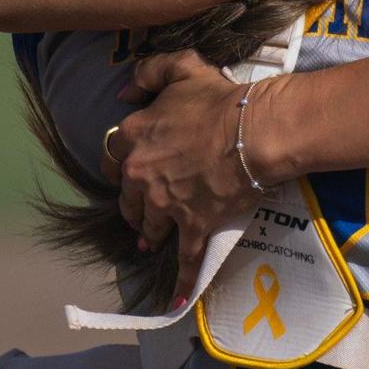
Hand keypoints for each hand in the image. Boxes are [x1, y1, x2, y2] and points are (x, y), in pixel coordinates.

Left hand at [104, 52, 284, 304]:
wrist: (255, 132)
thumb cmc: (221, 98)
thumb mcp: (183, 67)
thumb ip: (149, 72)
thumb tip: (124, 90)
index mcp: (134, 136)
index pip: (113, 153)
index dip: (122, 161)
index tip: (129, 167)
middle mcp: (141, 174)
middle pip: (126, 196)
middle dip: (132, 203)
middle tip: (142, 207)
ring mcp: (165, 204)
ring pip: (150, 227)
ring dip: (150, 235)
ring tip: (151, 242)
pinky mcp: (193, 226)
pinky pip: (186, 259)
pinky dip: (181, 283)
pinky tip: (175, 301)